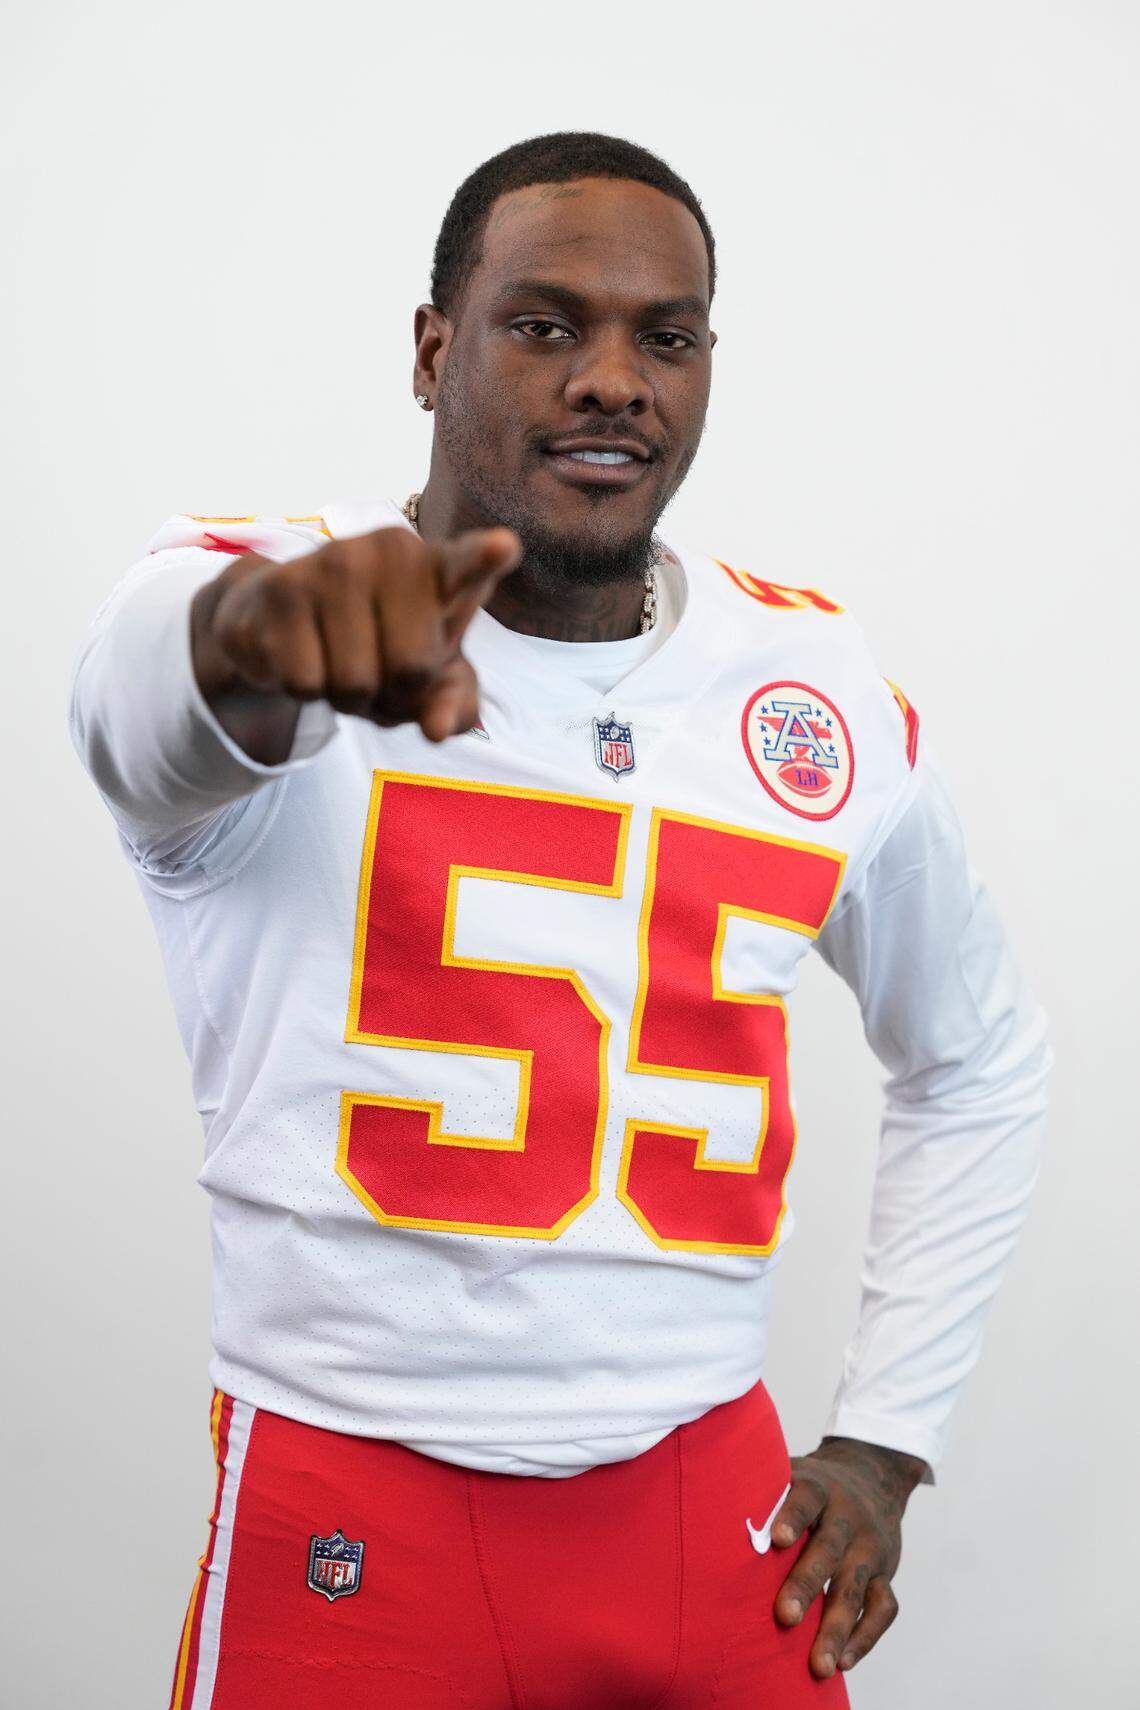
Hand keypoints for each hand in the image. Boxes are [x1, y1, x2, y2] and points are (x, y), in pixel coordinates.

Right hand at [190, 523, 521, 758]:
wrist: (284, 618)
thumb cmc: (377, 642)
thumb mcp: (430, 674)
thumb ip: (453, 701)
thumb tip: (438, 730)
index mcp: (438, 567)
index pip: (467, 564)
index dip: (485, 558)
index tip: (502, 547)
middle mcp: (388, 552)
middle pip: (411, 670)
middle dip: (393, 694)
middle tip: (377, 668)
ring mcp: (331, 563)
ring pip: (354, 684)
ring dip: (347, 698)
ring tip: (338, 660)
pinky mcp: (281, 590)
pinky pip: (306, 684)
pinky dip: (305, 690)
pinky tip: (302, 654)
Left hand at [771, 1435, 927, 1678]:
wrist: (872, 1476)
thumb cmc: (812, 1488)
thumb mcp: (792, 1476)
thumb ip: (762, 1494)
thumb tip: (706, 1516)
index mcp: (819, 1488)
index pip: (806, 1498)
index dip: (792, 1515)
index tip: (778, 1540)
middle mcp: (847, 1516)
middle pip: (829, 1549)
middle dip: (806, 1583)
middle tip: (784, 1616)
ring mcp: (870, 1546)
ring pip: (855, 1587)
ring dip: (836, 1628)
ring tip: (818, 1665)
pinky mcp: (886, 1572)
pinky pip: (884, 1607)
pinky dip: (866, 1636)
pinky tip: (845, 1663)